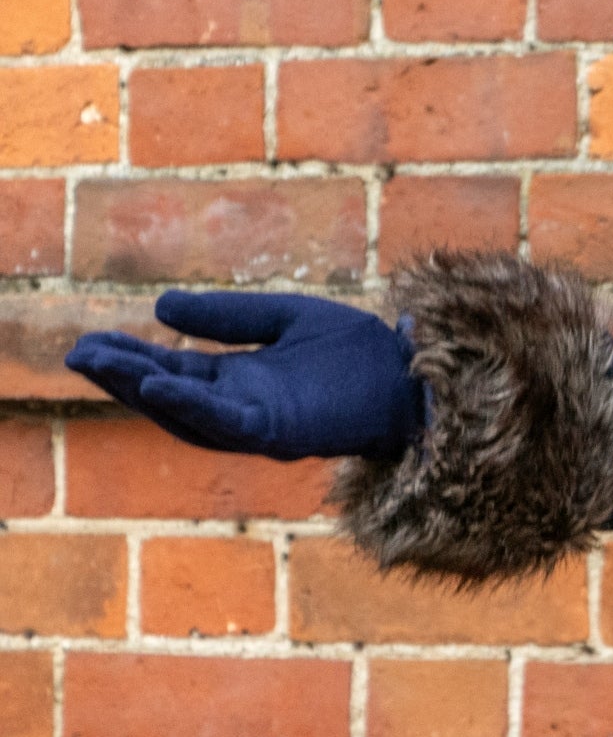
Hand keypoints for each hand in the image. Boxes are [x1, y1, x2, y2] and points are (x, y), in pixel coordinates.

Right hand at [65, 290, 424, 460]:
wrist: (412, 374)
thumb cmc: (358, 351)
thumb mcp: (285, 318)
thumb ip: (230, 315)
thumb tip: (161, 305)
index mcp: (241, 379)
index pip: (175, 369)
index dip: (133, 358)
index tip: (90, 341)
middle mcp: (241, 405)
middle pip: (169, 395)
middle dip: (122, 377)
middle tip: (76, 354)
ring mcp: (257, 422)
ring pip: (187, 412)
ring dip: (143, 391)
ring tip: (103, 365)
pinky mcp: (280, 431)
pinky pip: (226, 422)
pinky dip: (191, 405)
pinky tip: (161, 384)